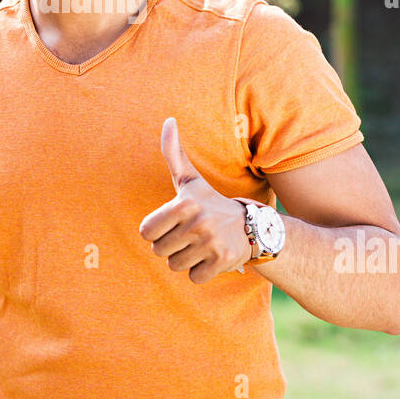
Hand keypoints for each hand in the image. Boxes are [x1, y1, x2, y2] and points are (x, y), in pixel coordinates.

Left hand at [139, 117, 250, 283]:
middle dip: (171, 247)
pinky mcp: (222, 261)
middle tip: (190, 236)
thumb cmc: (212, 203)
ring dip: (186, 260)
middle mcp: (198, 222)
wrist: (253, 226)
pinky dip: (202, 272)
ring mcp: (211, 242)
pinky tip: (212, 257)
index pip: (146, 232)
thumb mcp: (190, 180)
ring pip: (175, 266)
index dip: (157, 231)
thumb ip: (173, 153)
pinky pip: (194, 278)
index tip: (173, 224)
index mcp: (185, 203)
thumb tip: (168, 120)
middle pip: (158, 251)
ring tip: (201, 245)